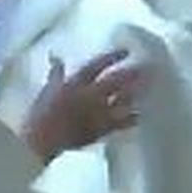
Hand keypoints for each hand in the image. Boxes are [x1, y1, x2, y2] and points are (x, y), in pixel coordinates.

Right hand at [23, 50, 142, 162]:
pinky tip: (142, 114)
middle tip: (149, 66)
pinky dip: (132, 118)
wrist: (41, 141)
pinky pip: (120, 122)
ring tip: (151, 85)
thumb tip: (56, 57)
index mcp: (74, 83)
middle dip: (132, 73)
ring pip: (121, 99)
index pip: (97, 65)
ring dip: (137, 92)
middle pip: (115, 81)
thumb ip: (55, 73)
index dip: (112, 56)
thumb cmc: (40, 116)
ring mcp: (97, 113)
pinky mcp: (100, 129)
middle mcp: (89, 95)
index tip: (126, 51)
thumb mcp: (47, 90)